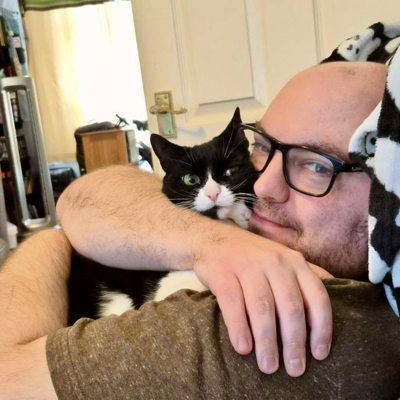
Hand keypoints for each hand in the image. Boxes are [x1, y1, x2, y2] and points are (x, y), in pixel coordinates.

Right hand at [193, 229, 331, 376]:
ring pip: (263, 308)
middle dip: (294, 343)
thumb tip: (339, 297)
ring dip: (267, 342)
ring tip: (268, 366)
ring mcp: (248, 266)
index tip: (319, 354)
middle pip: (291, 307)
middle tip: (295, 370)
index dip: (322, 328)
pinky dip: (239, 328)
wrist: (215, 239)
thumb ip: (305, 277)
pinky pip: (233, 304)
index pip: (317, 297)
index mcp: (294, 262)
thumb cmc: (253, 257)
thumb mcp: (283, 259)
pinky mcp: (223, 273)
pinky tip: (243, 348)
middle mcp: (274, 262)